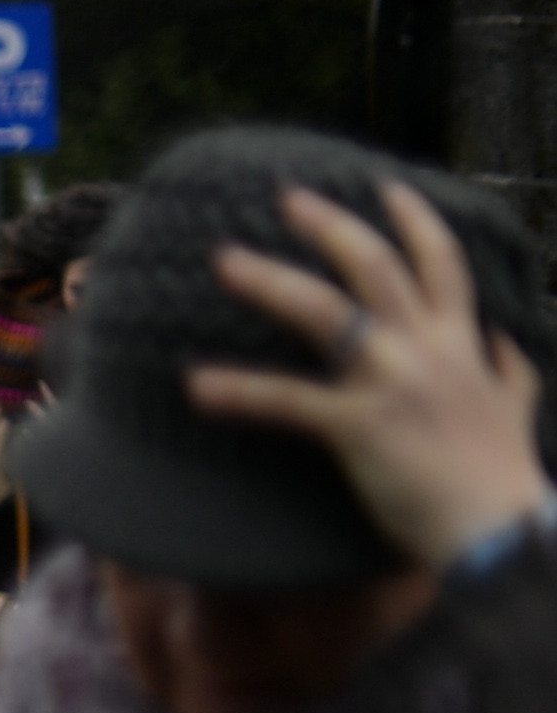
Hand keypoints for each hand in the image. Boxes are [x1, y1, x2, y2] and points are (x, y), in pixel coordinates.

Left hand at [191, 181, 554, 567]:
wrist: (499, 526)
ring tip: (223, 260)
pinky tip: (195, 384)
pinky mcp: (360, 425)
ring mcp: (393, 381)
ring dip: (270, 281)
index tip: (382, 187)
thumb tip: (505, 346)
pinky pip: (286, 400)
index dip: (412, 220)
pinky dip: (238, 390)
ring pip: (326, 311)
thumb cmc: (501, 474)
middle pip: (374, 265)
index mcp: (461, 341)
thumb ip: (508, 370)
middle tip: (284, 197)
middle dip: (329, 224)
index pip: (440, 261)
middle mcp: (427, 347)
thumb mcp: (516, 406)